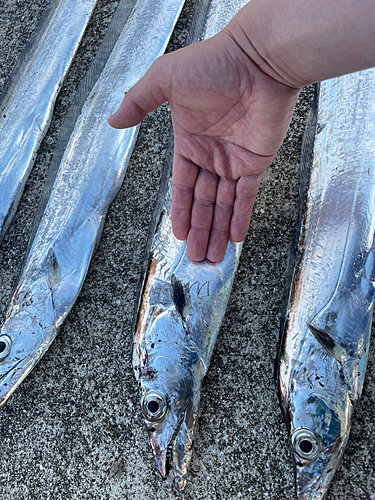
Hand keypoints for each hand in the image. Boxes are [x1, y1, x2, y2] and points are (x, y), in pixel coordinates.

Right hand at [109, 29, 299, 261]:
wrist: (258, 58)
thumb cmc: (213, 63)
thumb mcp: (165, 79)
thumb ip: (139, 101)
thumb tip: (113, 120)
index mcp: (189, 142)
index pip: (182, 186)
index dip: (180, 211)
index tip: (178, 234)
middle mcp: (211, 155)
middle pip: (203, 202)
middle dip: (200, 231)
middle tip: (196, 257)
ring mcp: (235, 160)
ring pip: (224, 204)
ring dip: (218, 231)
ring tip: (212, 257)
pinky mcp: (257, 160)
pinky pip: (248, 195)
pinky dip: (241, 217)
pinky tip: (234, 238)